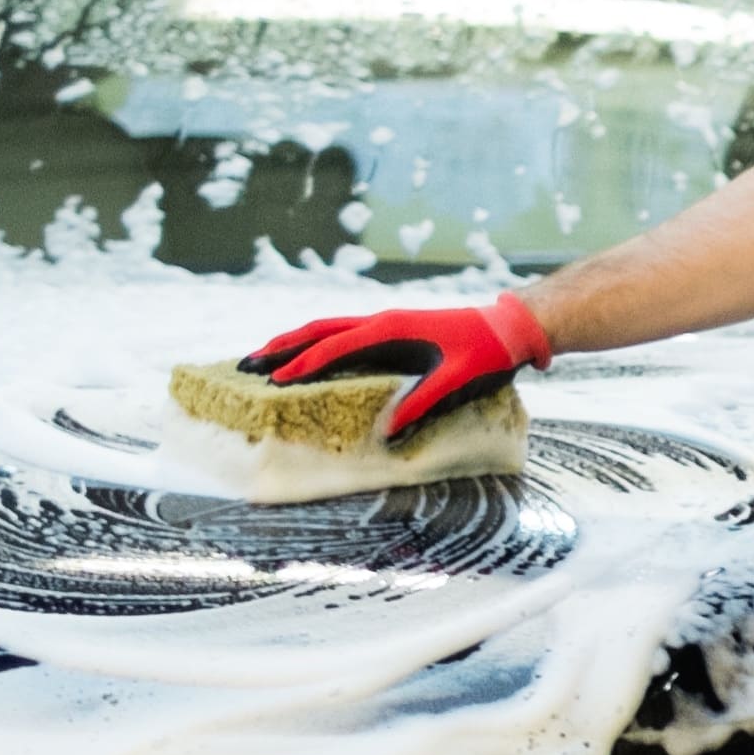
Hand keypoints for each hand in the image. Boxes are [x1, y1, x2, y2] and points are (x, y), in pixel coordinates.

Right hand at [238, 292, 552, 437]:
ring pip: (327, 329)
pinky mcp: (390, 333)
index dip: (305, 364)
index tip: (275, 380)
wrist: (507, 328)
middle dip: (282, 347)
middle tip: (246, 365)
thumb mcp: (458, 380)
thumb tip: (388, 433)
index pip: (336, 346)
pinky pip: (343, 337)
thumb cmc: (486, 353)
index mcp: (392, 329)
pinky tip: (305, 362)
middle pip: (319, 330)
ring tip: (261, 360)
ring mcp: (384, 325)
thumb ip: (423, 403)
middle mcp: (381, 322)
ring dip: (294, 343)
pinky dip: (316, 346)